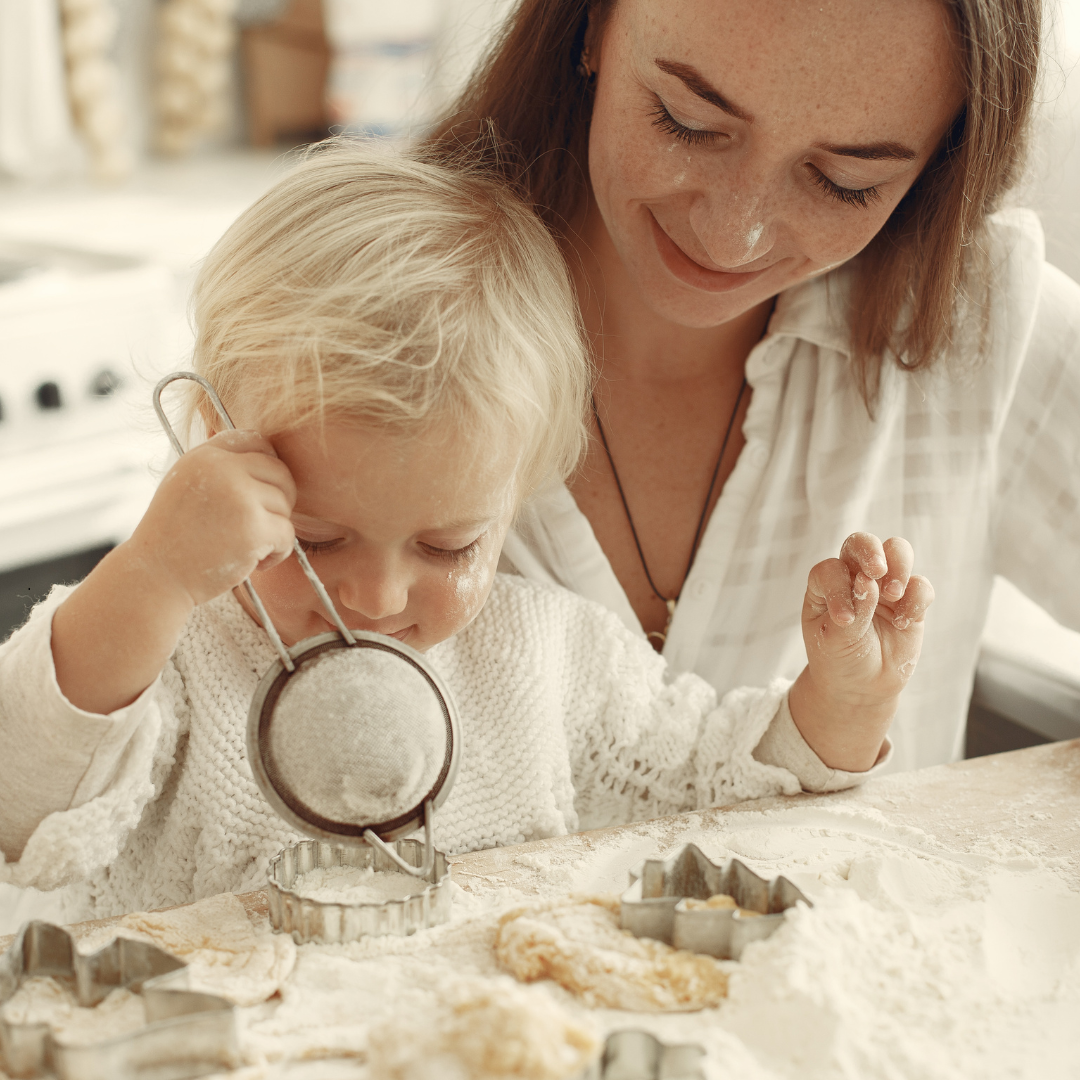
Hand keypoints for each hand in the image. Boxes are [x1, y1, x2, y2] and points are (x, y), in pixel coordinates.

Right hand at [128, 430, 296, 606]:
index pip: (255, 440)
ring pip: (285, 505)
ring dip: (274, 530)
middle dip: (279, 499)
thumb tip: (267, 457)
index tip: (261, 491)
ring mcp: (239, 497)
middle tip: (261, 524)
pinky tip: (255, 563)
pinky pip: (288, 534)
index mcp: (204, 456)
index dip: (268, 463)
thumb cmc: (173, 538)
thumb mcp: (185, 486)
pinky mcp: (253, 528)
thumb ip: (219, 469)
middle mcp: (222, 469)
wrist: (155, 577)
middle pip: (280, 472)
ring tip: (246, 547)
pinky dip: (277, 553)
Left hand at [789, 532, 933, 771]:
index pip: (830, 569)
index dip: (838, 587)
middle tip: (877, 571)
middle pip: (862, 544)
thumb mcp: (836, 640)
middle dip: (870, 551)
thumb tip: (869, 581)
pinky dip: (916, 599)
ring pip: (897, 551)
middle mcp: (854, 577)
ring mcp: (884, 587)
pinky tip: (902, 623)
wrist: (860, 686)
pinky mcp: (910, 602)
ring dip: (898, 566)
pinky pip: (920, 585)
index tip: (843, 619)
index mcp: (825, 584)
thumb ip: (853, 611)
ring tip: (893, 594)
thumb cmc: (838, 658)